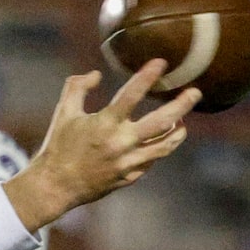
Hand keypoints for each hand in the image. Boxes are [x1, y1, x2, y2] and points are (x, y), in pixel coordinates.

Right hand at [3, 61, 196, 232]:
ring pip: (164, 145)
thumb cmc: (57, 147)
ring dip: (178, 131)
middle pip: (162, 121)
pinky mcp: (128, 176)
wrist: (54, 187)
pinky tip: (160, 141)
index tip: (161, 62)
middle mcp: (120, 142)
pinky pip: (151, 161)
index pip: (132, 94)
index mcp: (104, 124)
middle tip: (195, 92)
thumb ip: (77, 88)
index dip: (148, 75)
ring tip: (182, 120)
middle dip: (183, 104)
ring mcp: (127, 162)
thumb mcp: (62, 113)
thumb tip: (96, 75)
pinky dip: (158, 149)